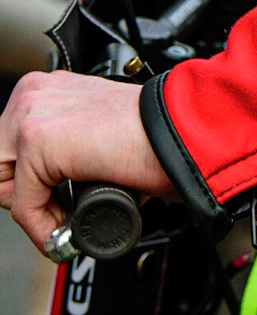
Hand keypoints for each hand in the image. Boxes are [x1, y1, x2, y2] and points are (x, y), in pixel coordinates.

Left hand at [0, 71, 174, 252]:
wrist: (182, 130)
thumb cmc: (155, 135)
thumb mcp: (95, 130)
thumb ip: (67, 148)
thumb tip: (52, 189)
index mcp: (49, 87)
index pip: (7, 151)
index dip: (29, 186)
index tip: (55, 202)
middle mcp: (36, 92)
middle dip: (27, 197)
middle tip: (62, 210)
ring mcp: (34, 112)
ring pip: (4, 185)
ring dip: (35, 209)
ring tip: (69, 213)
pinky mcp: (38, 139)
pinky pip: (22, 205)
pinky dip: (43, 227)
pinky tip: (71, 224)